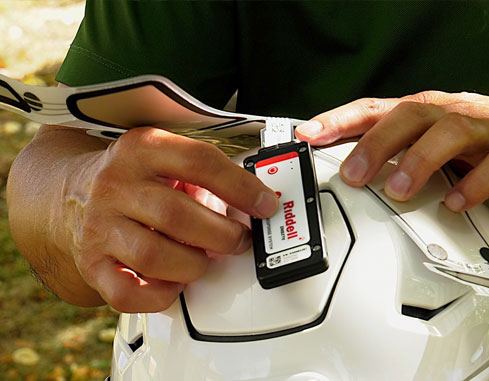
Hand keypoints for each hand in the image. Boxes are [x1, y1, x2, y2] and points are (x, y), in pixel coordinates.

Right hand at [68, 127, 277, 311]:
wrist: (70, 193)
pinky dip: (161, 295)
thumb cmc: (136, 179)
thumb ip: (208, 174)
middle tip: (238, 240)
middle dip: (222, 236)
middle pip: (178, 216)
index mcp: (142, 149)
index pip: (200, 162)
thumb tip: (258, 203)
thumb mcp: (167, 158)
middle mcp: (116, 185)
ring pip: (155, 256)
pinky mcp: (91, 264)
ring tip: (204, 260)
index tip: (265, 205)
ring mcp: (99, 226)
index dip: (240, 187)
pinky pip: (128, 293)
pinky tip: (174, 282)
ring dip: (194, 265)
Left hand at [296, 91, 488, 210]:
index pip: (378, 108)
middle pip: (412, 115)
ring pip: (451, 134)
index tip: (309, 135)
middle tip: (352, 174)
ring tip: (397, 190)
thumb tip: (348, 165)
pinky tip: (454, 204)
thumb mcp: (439, 142)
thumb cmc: (488, 139)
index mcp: (430, 112)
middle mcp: (455, 114)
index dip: (341, 119)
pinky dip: (473, 186)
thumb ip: (401, 151)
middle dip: (377, 143)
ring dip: (419, 162)